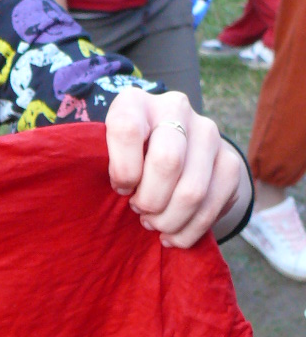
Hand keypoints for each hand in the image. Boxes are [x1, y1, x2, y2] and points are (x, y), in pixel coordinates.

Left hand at [105, 88, 243, 247]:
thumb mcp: (106, 152)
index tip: (120, 188)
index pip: (127, 130)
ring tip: (154, 223)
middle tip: (139, 209)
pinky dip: (188, 231)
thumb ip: (107, 165)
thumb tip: (124, 191)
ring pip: (192, 191)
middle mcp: (176, 109)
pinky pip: (213, 206)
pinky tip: (172, 235)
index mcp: (135, 102)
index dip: (122, 170)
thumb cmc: (125, 156)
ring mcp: (208, 133)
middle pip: (168, 162)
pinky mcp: (230, 160)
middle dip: (149, 200)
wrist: (169, 147)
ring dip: (168, 220)